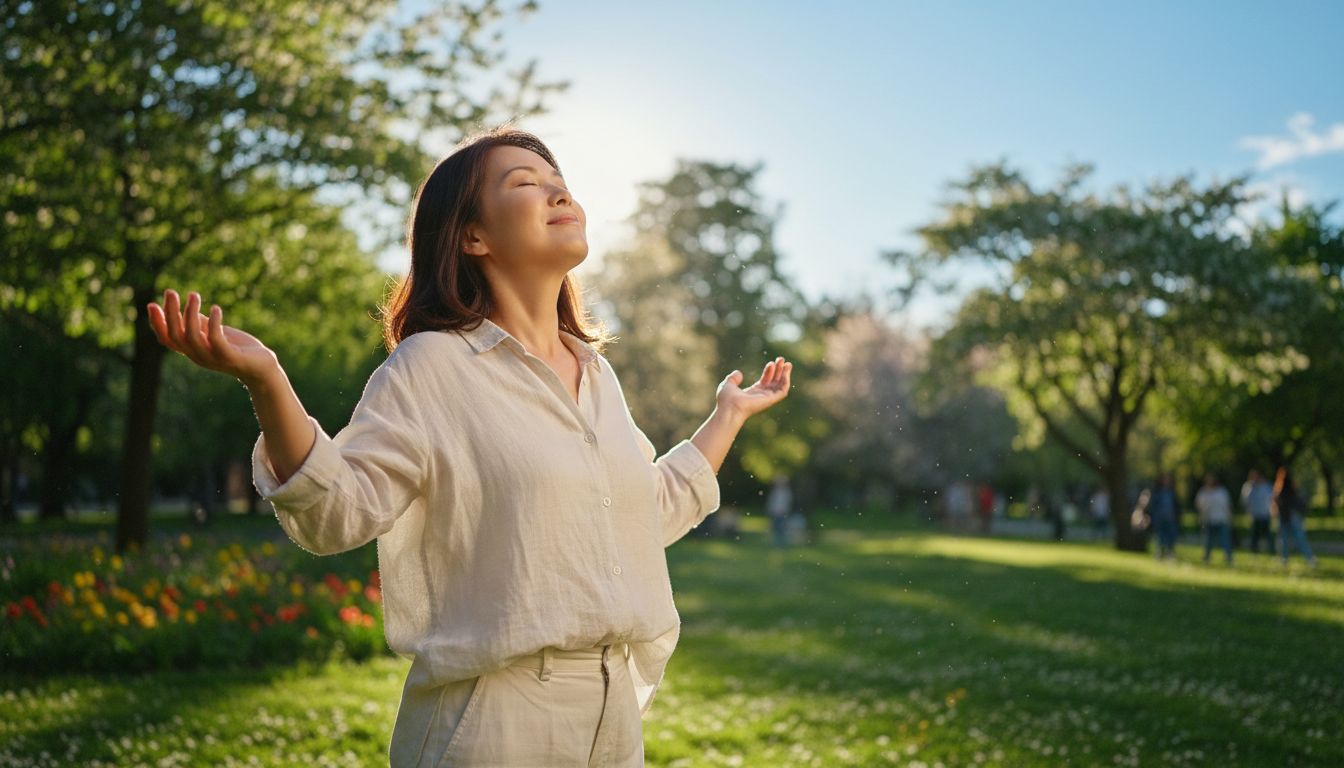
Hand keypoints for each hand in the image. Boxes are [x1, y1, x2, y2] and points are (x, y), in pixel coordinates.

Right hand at [147, 289, 278, 386]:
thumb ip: (201, 325)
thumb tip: (187, 310)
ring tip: (194, 295)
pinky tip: (215, 308)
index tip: (152, 304)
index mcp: (192, 350)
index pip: (167, 339)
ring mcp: (213, 358)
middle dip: (170, 313)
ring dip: (190, 314)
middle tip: (170, 292)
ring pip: (192, 337)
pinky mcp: (229, 357)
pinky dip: (213, 323)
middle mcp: (198, 356)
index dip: (157, 323)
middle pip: (175, 335)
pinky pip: (216, 340)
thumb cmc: (238, 349)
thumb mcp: (216, 334)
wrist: (262, 367)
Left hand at [716, 356, 792, 420]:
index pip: (765, 381)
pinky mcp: (770, 400)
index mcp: (752, 393)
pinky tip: (785, 371)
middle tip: (782, 359)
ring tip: (787, 363)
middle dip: (779, 371)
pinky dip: (786, 381)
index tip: (771, 362)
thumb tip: (738, 373)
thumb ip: (733, 378)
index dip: (769, 371)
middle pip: (774, 383)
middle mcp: (761, 396)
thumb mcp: (728, 384)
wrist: (729, 407)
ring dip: (785, 375)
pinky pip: (783, 391)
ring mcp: (766, 399)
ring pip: (780, 386)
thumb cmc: (726, 399)